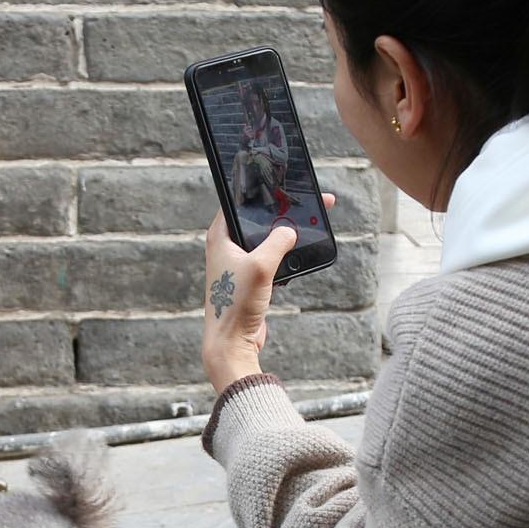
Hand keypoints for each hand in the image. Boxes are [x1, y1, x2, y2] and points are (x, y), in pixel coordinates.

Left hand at [200, 195, 334, 392]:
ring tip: (308, 225)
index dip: (259, 191)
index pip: (238, 202)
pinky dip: (284, 256)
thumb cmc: (236, 305)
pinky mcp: (250, 280)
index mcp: (220, 236)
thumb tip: (291, 231)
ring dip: (285, 235)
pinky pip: (270, 259)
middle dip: (281, 212)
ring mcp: (238, 264)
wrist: (232, 343)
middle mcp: (226, 247)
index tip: (281, 183)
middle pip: (257, 220)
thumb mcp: (261, 266)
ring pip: (266, 239)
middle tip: (305, 202)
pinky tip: (298, 256)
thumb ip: (278, 241)